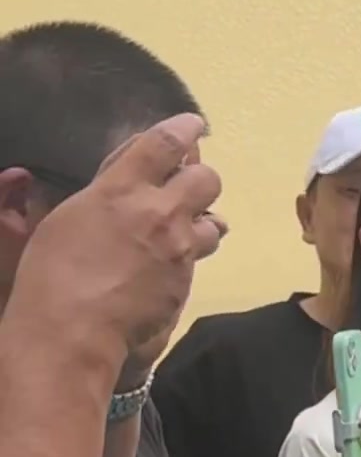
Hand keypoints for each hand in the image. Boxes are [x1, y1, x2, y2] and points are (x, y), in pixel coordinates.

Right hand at [20, 115, 223, 367]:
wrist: (72, 330)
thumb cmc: (50, 272)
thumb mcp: (67, 217)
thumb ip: (103, 194)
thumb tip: (119, 186)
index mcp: (122, 187)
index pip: (166, 142)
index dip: (185, 129)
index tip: (194, 126)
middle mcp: (159, 212)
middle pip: (207, 179)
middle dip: (201, 179)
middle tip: (186, 189)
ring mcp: (177, 249)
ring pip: (214, 223)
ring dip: (201, 223)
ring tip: (183, 233)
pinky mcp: (184, 282)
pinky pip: (197, 261)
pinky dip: (187, 258)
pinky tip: (166, 269)